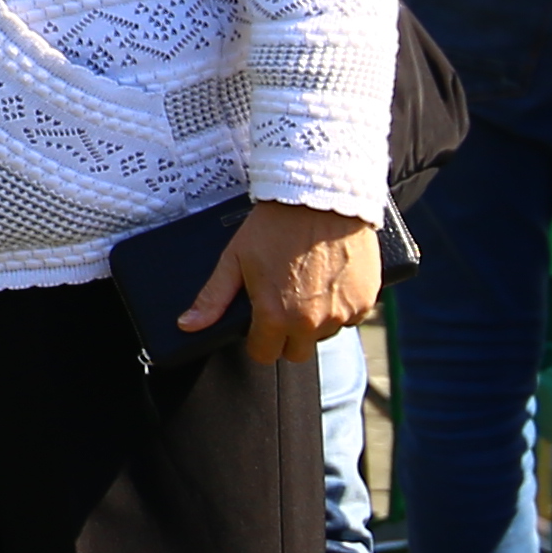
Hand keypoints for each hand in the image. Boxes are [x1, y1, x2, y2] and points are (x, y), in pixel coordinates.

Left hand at [184, 201, 381, 364]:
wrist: (322, 198)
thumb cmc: (275, 226)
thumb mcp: (235, 259)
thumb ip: (212, 298)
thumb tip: (187, 325)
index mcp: (274, 316)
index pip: (263, 354)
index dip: (258, 339)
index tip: (259, 322)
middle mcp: (310, 323)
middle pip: (295, 352)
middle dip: (286, 335)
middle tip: (283, 302)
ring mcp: (341, 314)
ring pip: (324, 335)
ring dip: (315, 321)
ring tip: (307, 285)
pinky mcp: (365, 302)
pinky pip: (351, 318)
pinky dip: (340, 306)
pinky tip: (329, 280)